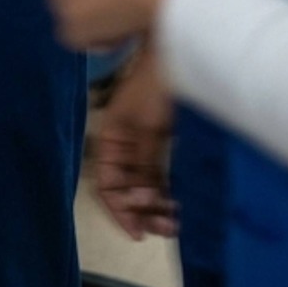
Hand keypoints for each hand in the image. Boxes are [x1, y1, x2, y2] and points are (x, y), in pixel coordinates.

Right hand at [95, 47, 176, 240]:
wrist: (181, 55)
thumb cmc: (157, 84)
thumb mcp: (145, 124)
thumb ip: (139, 159)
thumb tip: (135, 198)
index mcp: (111, 138)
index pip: (107, 185)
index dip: (119, 211)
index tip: (139, 231)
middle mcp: (124, 146)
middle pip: (126, 191)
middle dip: (142, 213)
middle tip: (165, 226)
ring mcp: (144, 147)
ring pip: (144, 189)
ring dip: (155, 210)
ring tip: (175, 224)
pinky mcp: (163, 146)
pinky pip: (160, 180)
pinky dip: (167, 197)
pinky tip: (179, 211)